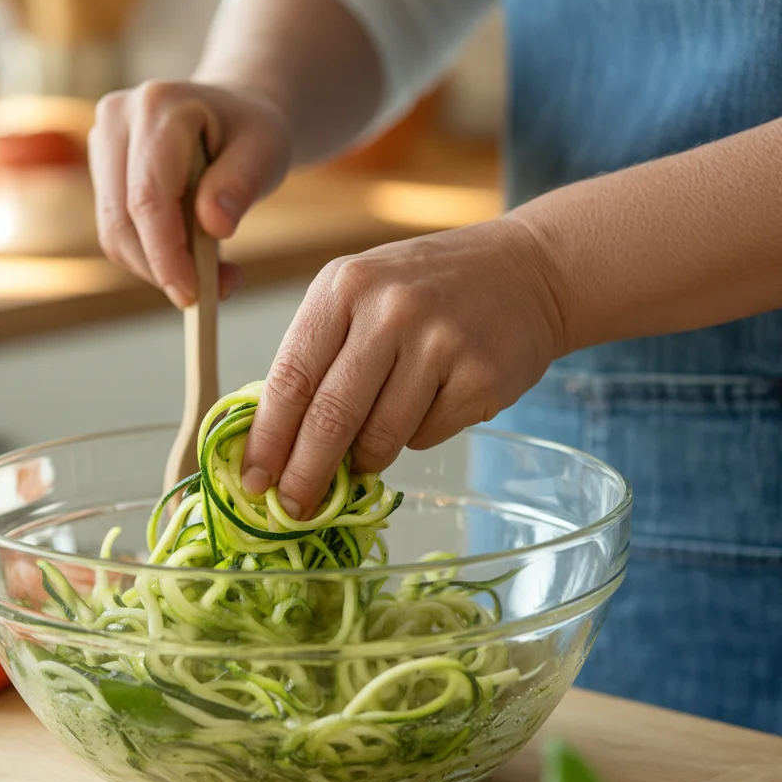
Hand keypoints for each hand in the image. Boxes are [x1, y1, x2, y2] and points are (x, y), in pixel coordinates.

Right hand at [89, 80, 292, 308]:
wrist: (234, 115)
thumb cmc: (252, 132)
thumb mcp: (267, 151)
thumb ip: (241, 184)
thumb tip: (214, 226)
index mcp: (158, 106)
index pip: (148, 196)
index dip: (164, 252)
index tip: (191, 294)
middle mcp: (117, 118)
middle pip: (122, 220)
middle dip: (162, 268)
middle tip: (215, 293)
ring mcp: (103, 142)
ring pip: (114, 233)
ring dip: (158, 268)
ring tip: (215, 273)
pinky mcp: (102, 170)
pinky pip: (118, 232)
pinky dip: (153, 257)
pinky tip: (191, 256)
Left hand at [240, 218, 567, 517]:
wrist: (528, 272)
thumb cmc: (426, 289)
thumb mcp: (360, 295)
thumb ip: (318, 356)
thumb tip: (276, 446)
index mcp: (344, 286)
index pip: (291, 377)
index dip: (267, 438)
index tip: (252, 481)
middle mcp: (390, 309)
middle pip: (330, 417)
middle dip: (305, 475)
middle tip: (292, 510)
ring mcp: (440, 343)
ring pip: (380, 437)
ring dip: (366, 458)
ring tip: (372, 442)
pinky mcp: (481, 378)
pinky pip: (427, 438)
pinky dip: (418, 436)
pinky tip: (433, 400)